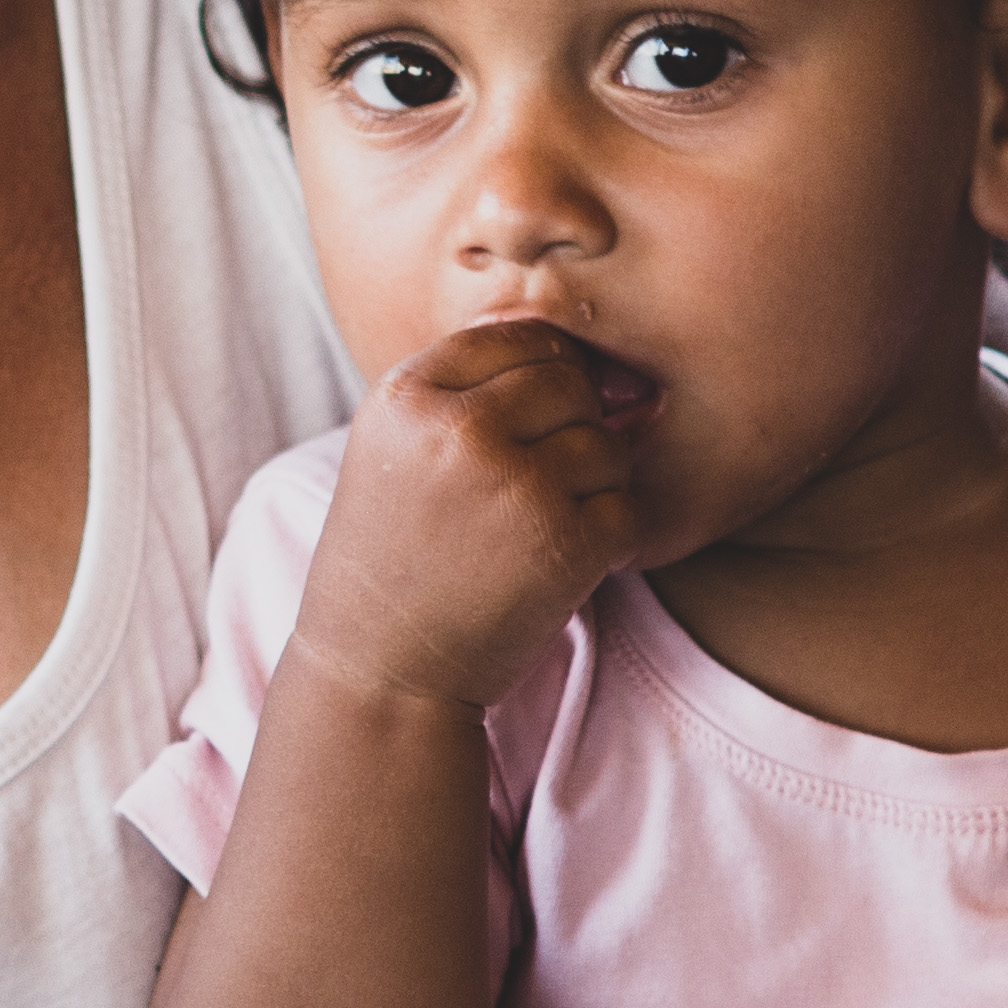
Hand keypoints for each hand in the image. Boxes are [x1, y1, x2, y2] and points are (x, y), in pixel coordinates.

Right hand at [290, 319, 640, 717]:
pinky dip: (612, 539)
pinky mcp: (563, 544)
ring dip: (595, 485)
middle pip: (568, 382)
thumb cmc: (393, 556)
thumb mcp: (395, 448)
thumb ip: (467, 390)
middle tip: (539, 483)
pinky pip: (628, 508)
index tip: (530, 424)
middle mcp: (458, 428)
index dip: (540, 375)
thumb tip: (587, 357)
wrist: (378, 671)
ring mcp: (514, 485)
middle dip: (570, 427)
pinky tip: (568, 561)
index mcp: (406, 394)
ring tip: (546, 524)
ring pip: (606, 445)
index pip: (515, 336)